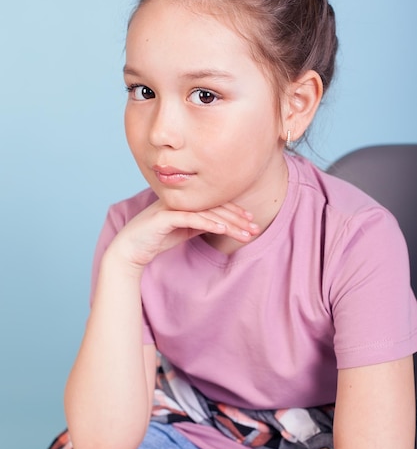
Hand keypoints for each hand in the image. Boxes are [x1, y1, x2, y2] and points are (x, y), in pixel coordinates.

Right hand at [108, 200, 259, 267]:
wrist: (129, 249)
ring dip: (229, 223)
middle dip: (238, 218)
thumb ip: (198, 224)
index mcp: (184, 200)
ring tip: (246, 232)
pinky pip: (192, 219)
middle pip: (215, 206)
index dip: (235, 211)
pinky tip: (224, 230)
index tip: (251, 220)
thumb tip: (220, 224)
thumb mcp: (183, 230)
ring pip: (207, 212)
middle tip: (255, 228)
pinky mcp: (164, 217)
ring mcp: (171, 206)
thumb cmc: (155, 239)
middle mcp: (180, 199)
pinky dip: (209, 224)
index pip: (215, 203)